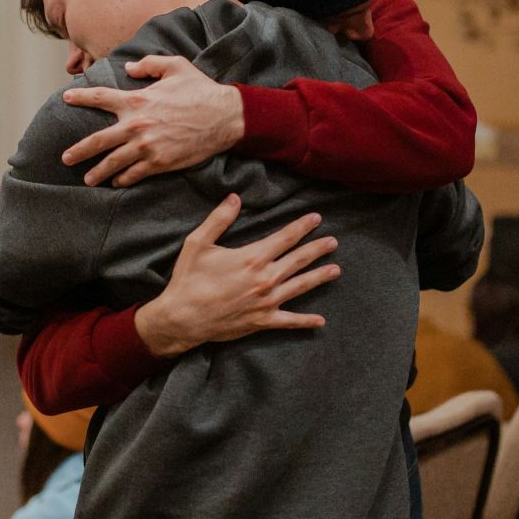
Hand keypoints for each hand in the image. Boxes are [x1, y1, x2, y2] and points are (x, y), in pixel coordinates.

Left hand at [60, 56, 243, 186]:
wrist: (224, 117)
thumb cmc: (201, 89)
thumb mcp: (175, 66)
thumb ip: (149, 64)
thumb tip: (128, 68)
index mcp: (137, 100)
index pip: (100, 98)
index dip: (80, 97)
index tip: (66, 98)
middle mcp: (136, 125)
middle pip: (98, 140)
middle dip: (79, 151)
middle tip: (65, 158)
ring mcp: (146, 147)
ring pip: (113, 162)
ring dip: (98, 173)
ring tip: (88, 179)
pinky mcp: (159, 163)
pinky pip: (134, 174)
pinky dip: (123, 179)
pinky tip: (117, 182)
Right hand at [133, 195, 340, 356]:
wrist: (182, 318)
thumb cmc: (188, 279)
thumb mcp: (198, 243)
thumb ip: (219, 219)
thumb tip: (235, 197)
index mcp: (252, 257)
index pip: (285, 237)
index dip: (302, 226)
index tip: (317, 218)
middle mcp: (265, 279)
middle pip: (298, 260)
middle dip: (317, 249)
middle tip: (333, 242)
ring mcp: (266, 301)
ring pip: (300, 286)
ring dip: (319, 277)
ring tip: (336, 270)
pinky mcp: (262, 321)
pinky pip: (289, 321)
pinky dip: (305, 321)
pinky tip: (320, 321)